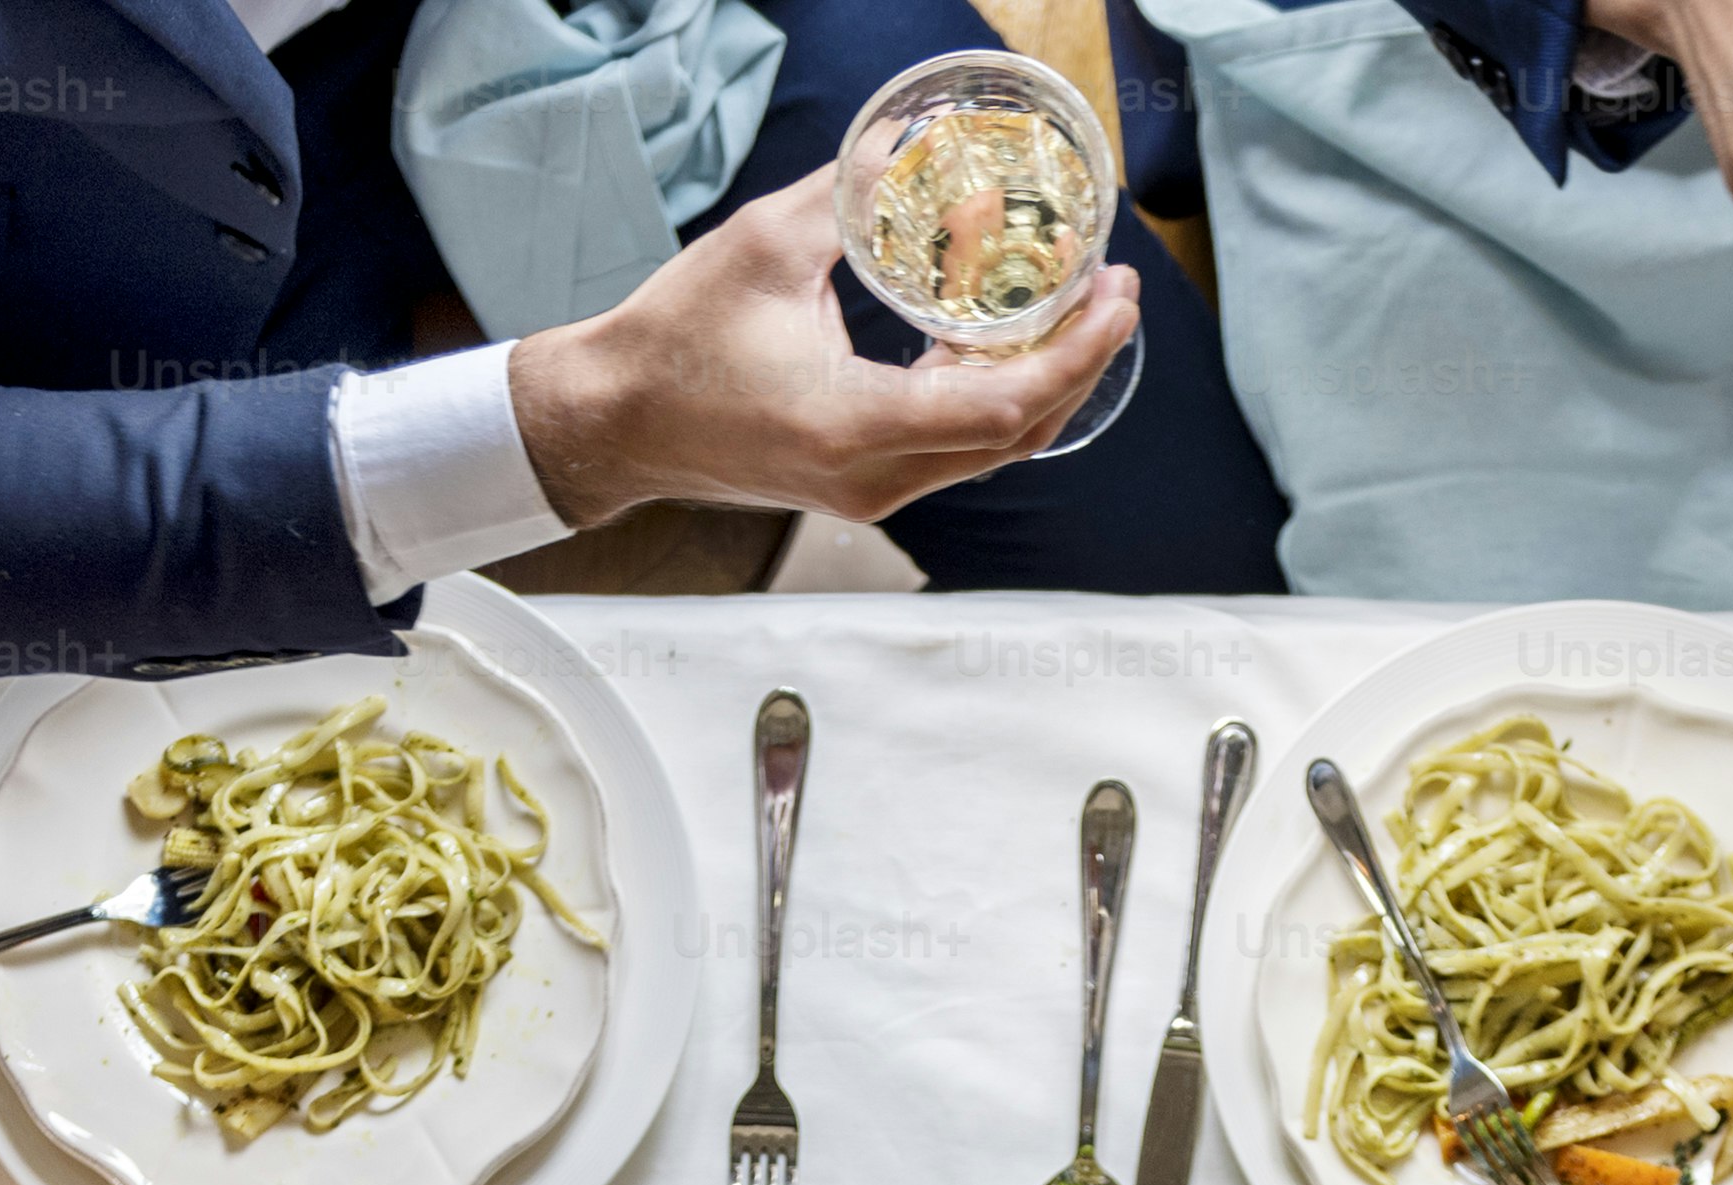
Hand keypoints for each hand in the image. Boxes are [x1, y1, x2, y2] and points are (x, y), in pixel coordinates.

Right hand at [512, 171, 1136, 535]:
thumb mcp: (766, 245)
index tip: (1114, 296)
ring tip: (1078, 310)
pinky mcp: (864, 484)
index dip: (1076, 351)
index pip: (1004, 405)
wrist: (617, 421)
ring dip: (1047, 381)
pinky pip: (957, 447)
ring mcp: (872, 491)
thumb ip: (852, 194)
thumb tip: (913, 144)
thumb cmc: (675, 340)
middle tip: (1113, 290)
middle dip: (1081, 361)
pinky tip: (1008, 339)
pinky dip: (998, 396)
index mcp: (855, 425)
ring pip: (994, 448)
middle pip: (1019, 434)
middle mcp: (875, 477)